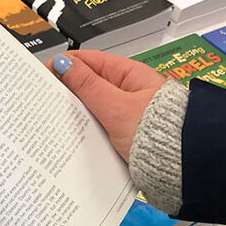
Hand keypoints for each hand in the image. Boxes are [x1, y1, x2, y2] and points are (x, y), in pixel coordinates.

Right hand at [50, 51, 166, 161]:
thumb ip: (88, 86)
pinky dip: (87, 125)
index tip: (42, 75)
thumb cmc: (158, 134)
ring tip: (55, 115)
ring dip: (77, 109)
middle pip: (89, 82)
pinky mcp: (126, 130)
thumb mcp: (115, 107)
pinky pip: (100, 121)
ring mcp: (127, 110)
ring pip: (93, 103)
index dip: (63, 65)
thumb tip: (65, 65)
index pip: (88, 60)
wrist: (182, 164)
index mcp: (129, 74)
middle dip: (67, 88)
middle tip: (44, 97)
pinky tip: (75, 132)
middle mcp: (129, 89)